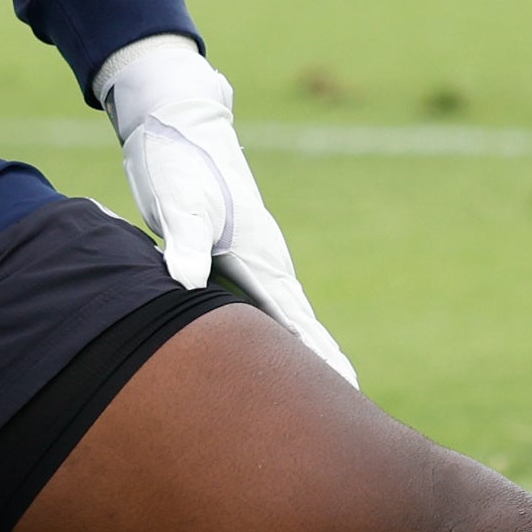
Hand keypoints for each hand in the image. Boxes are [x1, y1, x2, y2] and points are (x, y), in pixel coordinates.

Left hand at [100, 34, 357, 385]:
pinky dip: (268, 335)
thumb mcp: (179, 205)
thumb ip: (184, 245)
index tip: (348, 387)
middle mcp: (264, 264)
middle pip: (300, 325)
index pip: (297, 318)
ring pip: (282, 318)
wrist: (179, 127)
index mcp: (260, 255)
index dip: (320, 355)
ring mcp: (251, 262)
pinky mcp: (231, 259)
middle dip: (323, 364)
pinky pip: (257, 307)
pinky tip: (268, 354)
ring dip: (299, 352)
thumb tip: (184, 285)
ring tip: (323, 389)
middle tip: (352, 405)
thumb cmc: (180, 164)